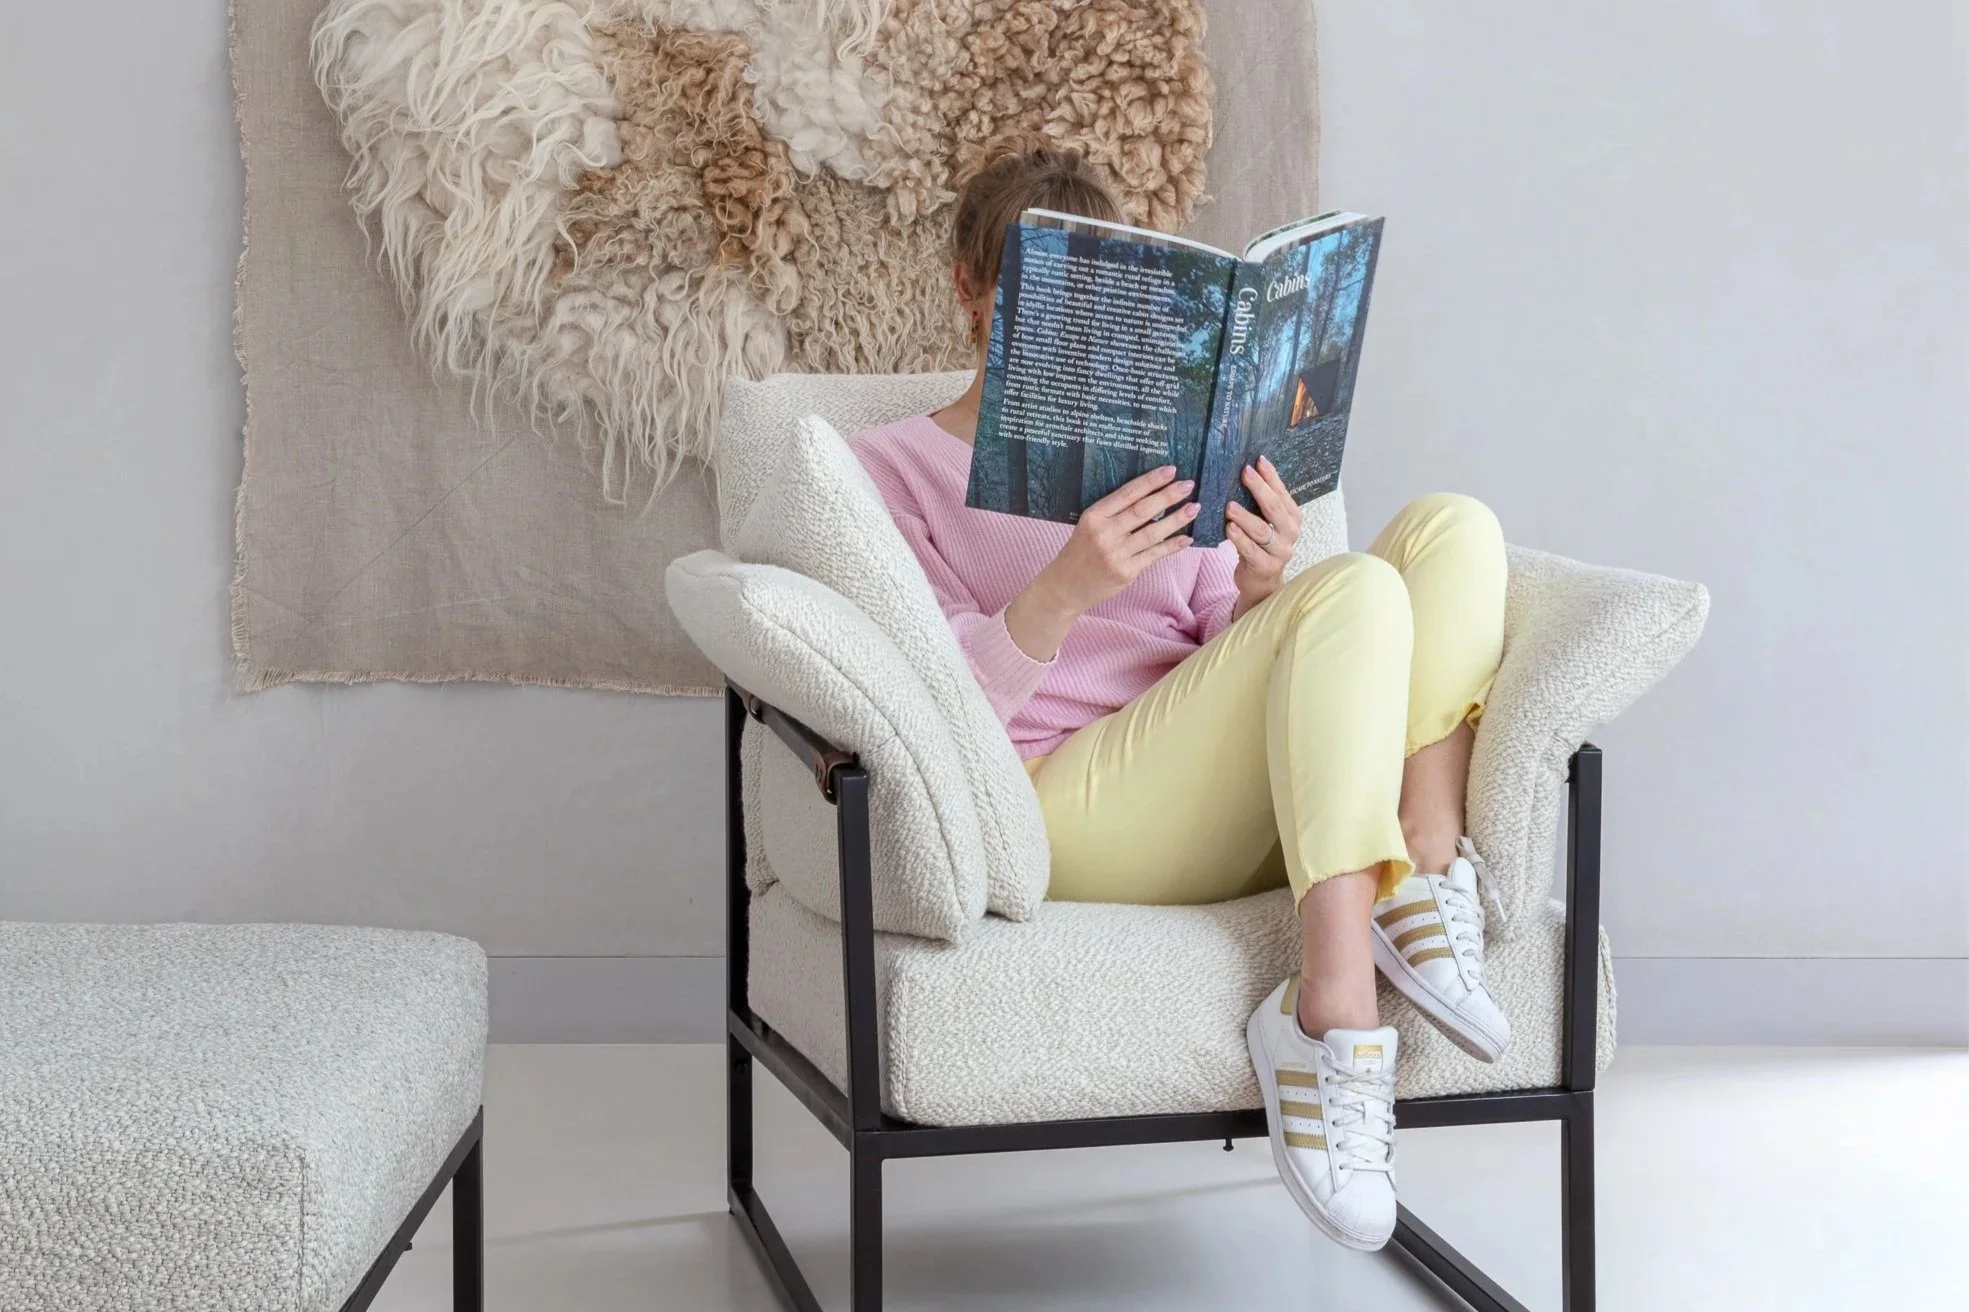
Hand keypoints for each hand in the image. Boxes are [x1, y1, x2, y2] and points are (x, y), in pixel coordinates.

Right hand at [1006, 465, 1198, 657]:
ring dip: (1177, 519)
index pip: (1127, 494)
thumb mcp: (1088, 525)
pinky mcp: (1126, 572)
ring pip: (1153, 532)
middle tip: (1189, 484)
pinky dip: (1172, 546)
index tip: (1170, 470)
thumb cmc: (1079, 552)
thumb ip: (1113, 512)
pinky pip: (1154, 555)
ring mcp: (1116, 555)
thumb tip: (1150, 495)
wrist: (1065, 588)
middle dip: (1168, 495)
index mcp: (1093, 516)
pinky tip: (1186, 538)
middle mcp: (1104, 534)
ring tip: (1194, 507)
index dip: (1150, 481)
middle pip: (1143, 510)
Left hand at [1225, 455, 1300, 616]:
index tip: (1257, 460)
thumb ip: (1258, 503)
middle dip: (1260, 489)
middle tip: (1244, 473)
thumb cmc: (1258, 545)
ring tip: (1230, 506)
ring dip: (1245, 517)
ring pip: (1263, 530)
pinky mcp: (1266, 567)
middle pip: (1275, 508)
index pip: (1283, 493)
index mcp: (1292, 518)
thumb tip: (1245, 471)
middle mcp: (1291, 533)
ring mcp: (1280, 552)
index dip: (1271, 477)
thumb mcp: (1262, 522)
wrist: (1260, 581)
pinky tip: (1228, 528)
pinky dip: (1239, 538)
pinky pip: (1251, 551)